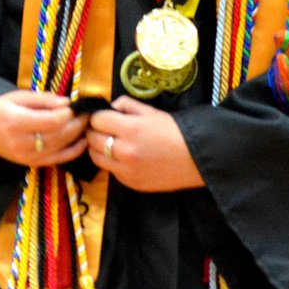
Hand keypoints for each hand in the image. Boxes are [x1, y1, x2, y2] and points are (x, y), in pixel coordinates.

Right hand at [0, 90, 88, 166]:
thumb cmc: (0, 107)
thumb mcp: (19, 96)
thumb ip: (44, 99)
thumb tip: (67, 102)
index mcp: (16, 122)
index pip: (51, 121)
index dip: (68, 113)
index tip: (76, 104)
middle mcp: (22, 143)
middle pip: (58, 135)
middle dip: (77, 123)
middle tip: (88, 111)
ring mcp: (26, 157)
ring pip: (60, 147)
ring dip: (78, 135)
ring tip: (87, 123)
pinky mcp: (31, 164)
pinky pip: (57, 160)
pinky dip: (73, 151)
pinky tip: (83, 141)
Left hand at [87, 96, 203, 191]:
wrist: (196, 158)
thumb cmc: (175, 131)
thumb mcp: (151, 111)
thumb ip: (126, 106)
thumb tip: (110, 107)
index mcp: (130, 129)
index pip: (96, 120)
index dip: (98, 116)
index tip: (103, 116)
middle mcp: (124, 151)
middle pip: (92, 139)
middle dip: (95, 131)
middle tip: (104, 128)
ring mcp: (125, 170)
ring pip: (96, 157)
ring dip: (99, 148)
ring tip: (110, 143)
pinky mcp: (130, 183)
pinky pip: (110, 171)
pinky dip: (112, 163)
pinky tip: (124, 157)